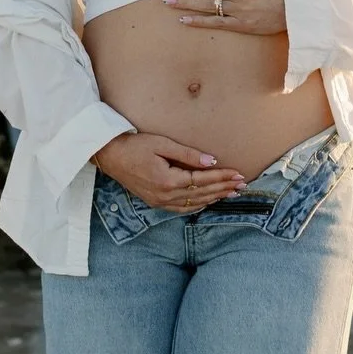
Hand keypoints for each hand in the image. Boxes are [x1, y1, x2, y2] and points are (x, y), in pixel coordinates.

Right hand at [93, 133, 245, 210]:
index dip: (222, 177)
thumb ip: (188, 155)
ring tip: (231, 193)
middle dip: (223, 189)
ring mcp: (160, 201)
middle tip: (242, 185)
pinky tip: (208, 201)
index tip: (238, 174)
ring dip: (214, 198)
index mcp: (168, 180)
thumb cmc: (135, 146)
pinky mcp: (155, 202)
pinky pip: (182, 208)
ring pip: (194, 203)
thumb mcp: (162, 144)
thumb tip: (212, 160)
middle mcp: (165, 195)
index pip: (202, 180)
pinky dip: (198, 205)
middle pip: (202, 194)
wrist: (111, 156)